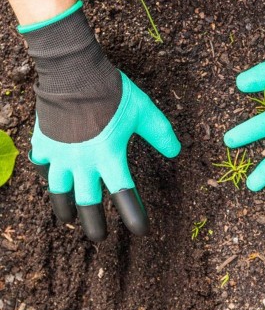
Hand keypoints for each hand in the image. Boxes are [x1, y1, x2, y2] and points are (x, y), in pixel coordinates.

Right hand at [30, 71, 180, 240]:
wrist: (75, 70)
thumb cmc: (112, 91)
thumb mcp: (144, 111)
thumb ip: (161, 134)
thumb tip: (176, 152)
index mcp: (109, 156)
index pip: (124, 194)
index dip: (134, 215)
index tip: (141, 231)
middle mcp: (83, 161)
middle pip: (87, 203)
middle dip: (94, 224)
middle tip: (99, 238)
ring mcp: (60, 154)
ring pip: (58, 191)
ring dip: (64, 208)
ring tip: (67, 219)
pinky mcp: (44, 142)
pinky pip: (42, 164)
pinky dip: (46, 173)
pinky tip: (49, 176)